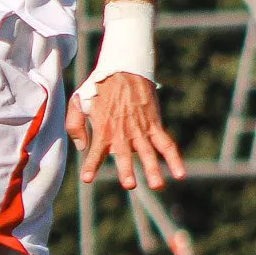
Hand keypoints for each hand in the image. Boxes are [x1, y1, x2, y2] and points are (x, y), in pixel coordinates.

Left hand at [66, 73, 186, 189]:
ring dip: (153, 169)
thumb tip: (82, 147)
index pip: (96, 151)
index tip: (87, 178)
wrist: (125, 69)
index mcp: (103, 128)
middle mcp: (122, 132)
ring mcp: (140, 129)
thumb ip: (75, 125)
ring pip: (148, 153)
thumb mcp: (78, 102)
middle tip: (129, 184)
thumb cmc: (99, 88)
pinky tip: (180, 174)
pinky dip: (174, 159)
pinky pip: (166, 144)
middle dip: (127, 170)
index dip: (91, 165)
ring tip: (157, 185)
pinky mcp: (154, 125)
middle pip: (125, 155)